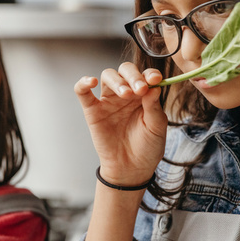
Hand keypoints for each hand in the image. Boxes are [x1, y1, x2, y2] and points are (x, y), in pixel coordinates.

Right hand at [75, 62, 166, 185]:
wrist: (131, 169)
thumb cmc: (147, 148)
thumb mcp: (156, 127)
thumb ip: (154, 106)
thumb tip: (154, 86)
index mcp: (144, 95)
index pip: (145, 76)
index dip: (150, 74)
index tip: (155, 79)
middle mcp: (126, 94)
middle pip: (125, 71)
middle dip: (133, 76)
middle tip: (140, 89)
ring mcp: (109, 101)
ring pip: (108, 76)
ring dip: (117, 81)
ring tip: (125, 94)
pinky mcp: (93, 111)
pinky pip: (83, 92)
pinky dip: (83, 83)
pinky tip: (91, 81)